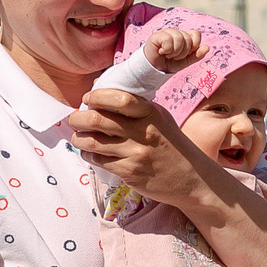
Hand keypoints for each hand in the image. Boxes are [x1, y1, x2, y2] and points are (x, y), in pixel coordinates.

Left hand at [71, 87, 215, 208]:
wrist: (191, 178)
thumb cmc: (171, 145)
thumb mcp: (160, 119)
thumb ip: (134, 106)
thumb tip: (99, 89)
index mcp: (151, 113)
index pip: (119, 98)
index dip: (97, 96)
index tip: (88, 99)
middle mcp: (144, 132)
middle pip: (99, 120)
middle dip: (78, 118)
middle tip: (75, 119)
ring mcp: (136, 154)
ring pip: (94, 142)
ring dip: (79, 138)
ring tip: (78, 137)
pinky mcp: (130, 172)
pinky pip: (99, 160)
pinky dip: (89, 154)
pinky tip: (91, 152)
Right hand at [146, 27, 201, 72]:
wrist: (154, 69)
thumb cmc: (170, 63)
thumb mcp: (186, 61)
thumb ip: (197, 55)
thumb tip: (207, 47)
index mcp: (185, 37)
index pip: (196, 34)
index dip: (194, 45)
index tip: (186, 54)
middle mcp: (176, 33)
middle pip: (187, 38)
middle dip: (182, 53)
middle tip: (174, 57)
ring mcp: (167, 32)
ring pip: (179, 38)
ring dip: (174, 52)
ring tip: (168, 55)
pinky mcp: (157, 35)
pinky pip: (168, 39)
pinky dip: (166, 49)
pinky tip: (161, 51)